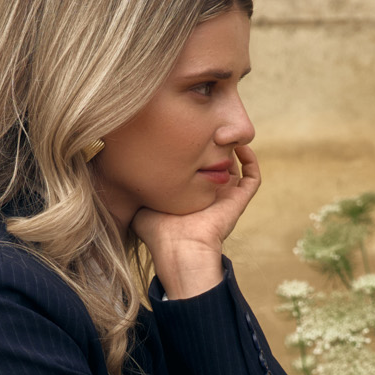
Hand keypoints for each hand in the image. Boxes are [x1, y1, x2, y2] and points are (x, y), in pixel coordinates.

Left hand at [132, 144, 261, 298]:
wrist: (179, 248)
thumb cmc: (158, 231)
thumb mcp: (141, 205)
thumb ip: (138, 189)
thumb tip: (122, 175)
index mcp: (190, 194)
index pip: (197, 167)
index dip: (194, 150)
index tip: (184, 132)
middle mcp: (209, 194)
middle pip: (218, 163)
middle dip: (215, 144)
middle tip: (207, 126)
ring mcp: (225, 197)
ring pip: (237, 167)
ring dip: (233, 148)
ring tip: (223, 132)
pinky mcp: (239, 200)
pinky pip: (253, 177)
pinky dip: (250, 159)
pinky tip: (238, 145)